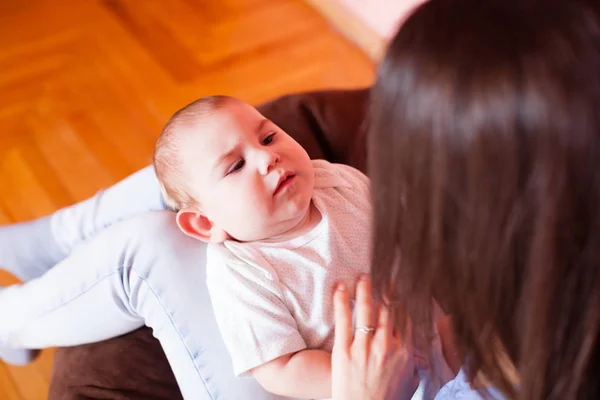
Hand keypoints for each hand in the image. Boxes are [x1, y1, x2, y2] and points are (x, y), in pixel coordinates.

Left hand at [331, 276, 416, 399]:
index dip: (403, 298)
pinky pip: (343, 320)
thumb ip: (414, 365)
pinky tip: (340, 287)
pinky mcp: (343, 351)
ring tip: (363, 276)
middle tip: (382, 274)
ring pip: (367, 309)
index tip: (400, 286)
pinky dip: (341, 301)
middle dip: (386, 289)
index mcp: (405, 353)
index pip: (406, 317)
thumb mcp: (409, 383)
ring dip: (365, 289)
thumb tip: (419, 355)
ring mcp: (364, 348)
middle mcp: (387, 346)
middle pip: (388, 309)